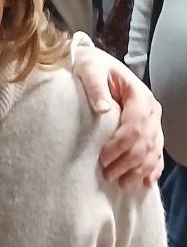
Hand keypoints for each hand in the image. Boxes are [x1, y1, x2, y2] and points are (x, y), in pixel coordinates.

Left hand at [72, 45, 162, 187]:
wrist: (95, 64)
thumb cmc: (91, 66)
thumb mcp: (89, 69)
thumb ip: (95, 86)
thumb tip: (102, 108)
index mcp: (139, 95)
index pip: (135, 126)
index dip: (121, 145)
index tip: (103, 158)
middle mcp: (150, 110)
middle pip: (145, 142)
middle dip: (128, 162)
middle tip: (108, 175)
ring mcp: (151, 121)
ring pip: (153, 150)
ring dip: (139, 169)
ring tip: (122, 183)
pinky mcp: (148, 129)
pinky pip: (156, 152)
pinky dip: (152, 168)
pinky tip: (146, 181)